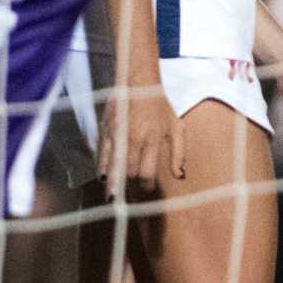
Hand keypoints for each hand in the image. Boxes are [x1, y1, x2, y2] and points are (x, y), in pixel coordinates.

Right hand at [99, 78, 184, 199]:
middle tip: (131, 197)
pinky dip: (102, 168)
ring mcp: (118, 135)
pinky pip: (101, 155)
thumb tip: (181, 176)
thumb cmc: (159, 106)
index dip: (146, 185)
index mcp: (153, 137)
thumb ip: (179, 153)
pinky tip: (103, 179)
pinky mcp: (105, 131)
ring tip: (112, 198)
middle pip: (129, 171)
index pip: (147, 171)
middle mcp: (134, 138)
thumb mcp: (176, 126)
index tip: (147, 191)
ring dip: (113, 184)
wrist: (138, 83)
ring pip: (113, 165)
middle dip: (130, 186)